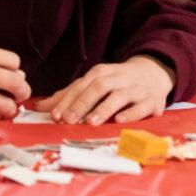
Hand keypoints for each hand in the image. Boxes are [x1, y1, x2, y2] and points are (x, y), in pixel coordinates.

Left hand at [37, 55, 174, 125]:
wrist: (154, 74)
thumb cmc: (118, 83)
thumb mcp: (94, 83)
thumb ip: (69, 95)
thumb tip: (41, 106)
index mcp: (102, 73)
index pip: (82, 85)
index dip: (67, 100)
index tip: (55, 115)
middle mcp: (119, 78)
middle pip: (98, 87)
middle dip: (82, 104)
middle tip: (68, 120)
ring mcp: (136, 89)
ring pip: (119, 96)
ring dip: (104, 108)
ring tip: (91, 122)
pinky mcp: (152, 101)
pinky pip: (141, 106)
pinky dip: (130, 113)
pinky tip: (119, 120)